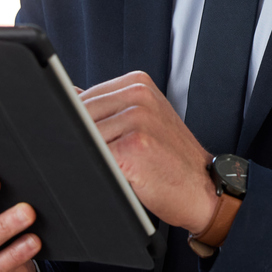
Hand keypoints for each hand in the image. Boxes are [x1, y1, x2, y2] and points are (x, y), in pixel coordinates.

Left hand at [81, 71, 216, 232]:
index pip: (83, 96)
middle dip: (75, 138)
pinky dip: (94, 167)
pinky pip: (96, 154)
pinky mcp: (136, 144)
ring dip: (86, 154)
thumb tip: (67, 98)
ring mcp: (138, 117)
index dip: (71, 121)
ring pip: (84, 134)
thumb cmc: (169, 159)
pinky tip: (109, 177)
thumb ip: (107, 107)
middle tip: (89, 158)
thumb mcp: (141, 121)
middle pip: (80, 113)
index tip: (71, 137)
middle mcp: (139, 94)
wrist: (203, 188)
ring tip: (105, 168)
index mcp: (137, 83)